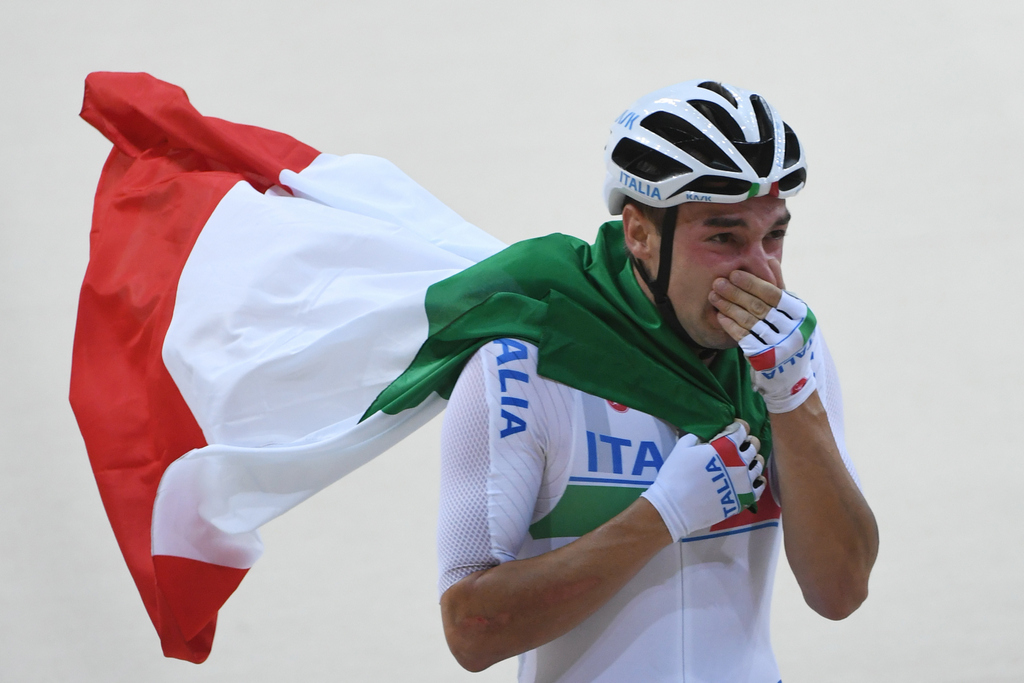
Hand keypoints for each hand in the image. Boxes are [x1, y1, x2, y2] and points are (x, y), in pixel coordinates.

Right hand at [640, 419, 765, 540]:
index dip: (738, 427)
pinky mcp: (745, 498)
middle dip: (747, 442)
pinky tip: (750, 480)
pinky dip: (757, 480)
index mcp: (726, 447)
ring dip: (753, 460)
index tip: (732, 429)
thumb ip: (698, 437)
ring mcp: (745, 482)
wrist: (676, 507)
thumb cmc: (676, 474)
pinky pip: (760, 486)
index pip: (742, 430)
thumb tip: (707, 437)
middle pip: (753, 445)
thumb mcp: (683, 446)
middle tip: (739, 446)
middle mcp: (741, 462)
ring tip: (745, 462)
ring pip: (759, 465)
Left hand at [709, 262, 817, 412]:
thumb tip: (770, 259)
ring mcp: (778, 345)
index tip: (734, 273)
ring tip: (714, 295)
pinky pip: (743, 338)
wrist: (791, 373)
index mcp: (800, 314)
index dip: (753, 283)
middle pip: (758, 307)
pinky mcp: (764, 357)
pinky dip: (730, 325)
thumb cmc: (789, 333)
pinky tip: (719, 315)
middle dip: (735, 293)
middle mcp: (792, 329)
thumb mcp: (791, 311)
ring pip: (748, 321)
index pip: (774, 294)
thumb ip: (780, 286)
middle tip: (718, 282)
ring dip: (728, 306)